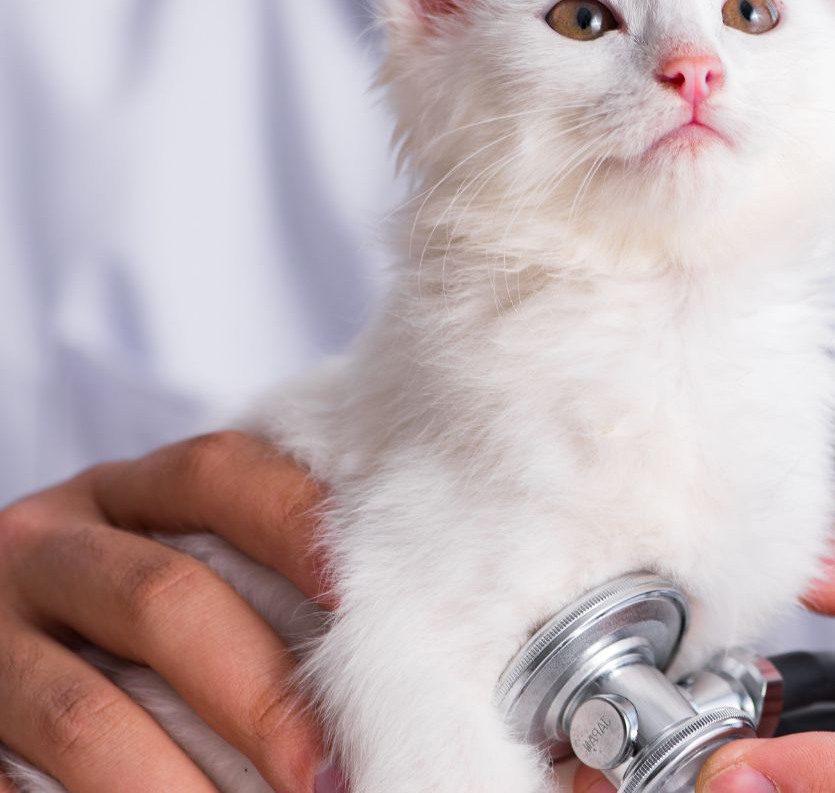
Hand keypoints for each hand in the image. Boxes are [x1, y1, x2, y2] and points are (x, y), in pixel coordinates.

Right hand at [0, 432, 335, 792]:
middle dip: (260, 696)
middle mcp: (45, 547)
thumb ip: (258, 585)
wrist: (2, 647)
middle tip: (329, 773)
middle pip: (163, 600)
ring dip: (174, 784)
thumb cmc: (132, 621)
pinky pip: (10, 781)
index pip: (218, 474)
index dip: (296, 523)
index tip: (365, 599)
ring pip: (84, 712)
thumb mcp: (178, 569)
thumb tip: (395, 665)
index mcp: (122, 495)